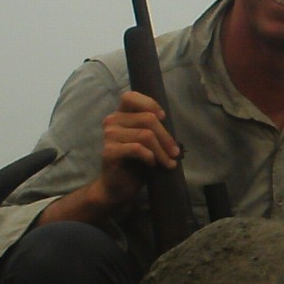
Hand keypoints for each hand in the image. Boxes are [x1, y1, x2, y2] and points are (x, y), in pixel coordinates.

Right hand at [96, 90, 181, 211]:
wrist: (119, 186)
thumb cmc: (136, 162)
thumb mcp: (148, 141)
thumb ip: (153, 128)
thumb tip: (170, 124)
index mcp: (121, 115)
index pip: (131, 97)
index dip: (150, 104)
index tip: (163, 118)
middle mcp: (112, 121)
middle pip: (147, 118)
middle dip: (166, 137)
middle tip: (175, 153)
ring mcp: (109, 136)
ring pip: (145, 135)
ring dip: (162, 151)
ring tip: (168, 163)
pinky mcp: (109, 151)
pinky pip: (137, 148)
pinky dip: (150, 156)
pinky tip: (152, 164)